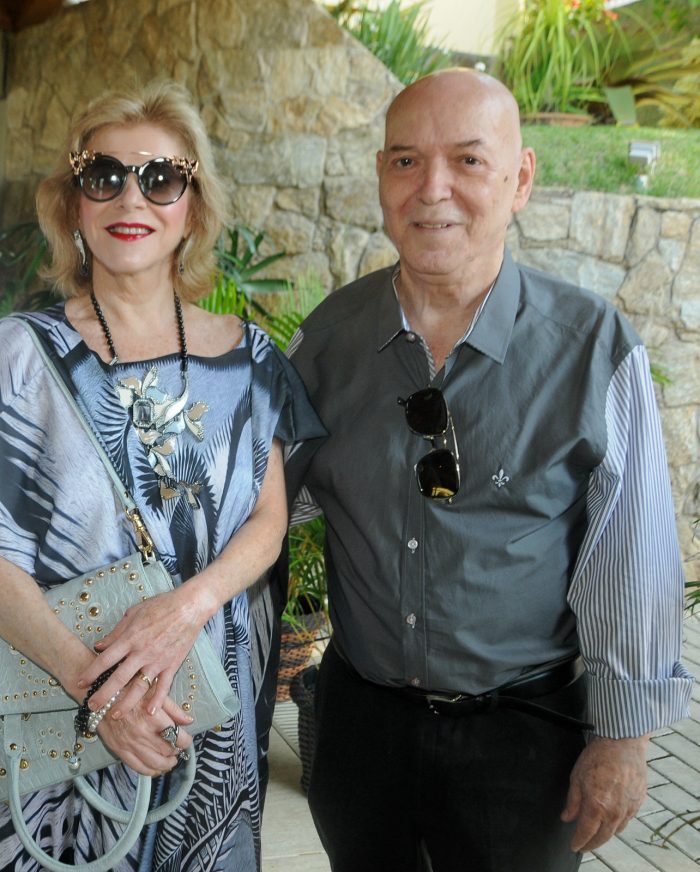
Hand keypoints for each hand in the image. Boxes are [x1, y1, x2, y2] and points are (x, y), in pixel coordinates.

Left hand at [77, 584, 209, 717]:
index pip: (106, 659)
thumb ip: (116, 632)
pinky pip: (164, 685)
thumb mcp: (134, 613)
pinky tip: (150, 712)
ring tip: (115, 715)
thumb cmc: (161, 605)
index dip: (91, 672)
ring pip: (139, 687)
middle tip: (92, 707)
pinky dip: (158, 699)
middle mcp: (142, 652)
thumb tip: (100, 645)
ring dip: (126, 703)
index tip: (81, 682)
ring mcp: (158, 660)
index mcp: (130, 638)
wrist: (189, 607)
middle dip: (104, 694)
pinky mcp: (172, 664)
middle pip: (119, 678)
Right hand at [97, 694, 193, 775]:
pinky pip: (137, 767)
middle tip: (177, 749)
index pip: (177, 737)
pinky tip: (155, 768)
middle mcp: (144, 733)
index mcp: (155, 718)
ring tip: (170, 761)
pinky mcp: (120, 750)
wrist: (102, 696)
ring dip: (166, 765)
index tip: (186, 740)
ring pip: (154, 763)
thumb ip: (173, 709)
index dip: (185, 741)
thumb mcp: (154, 692)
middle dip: (176, 752)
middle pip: (167, 752)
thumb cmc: (130, 690)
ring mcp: (131, 744)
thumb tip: (189, 720)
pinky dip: (149, 771)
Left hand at [561, 735, 648, 851]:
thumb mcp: (577, 776)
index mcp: (597, 805)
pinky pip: (628, 820)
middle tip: (584, 846)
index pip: (586, 832)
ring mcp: (629, 807)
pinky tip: (612, 821)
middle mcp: (615, 811)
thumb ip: (573, 801)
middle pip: (602, 837)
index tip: (573, 846)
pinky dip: (618, 824)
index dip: (579, 842)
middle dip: (592, 844)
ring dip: (605, 835)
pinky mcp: (639, 801)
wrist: (623, 742)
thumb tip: (567, 817)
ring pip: (616, 830)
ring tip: (597, 835)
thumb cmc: (598, 756)